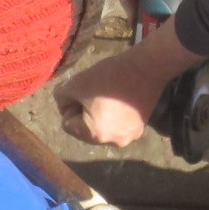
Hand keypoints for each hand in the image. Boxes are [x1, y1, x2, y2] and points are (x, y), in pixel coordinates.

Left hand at [55, 19, 203, 146]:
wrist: (148, 67)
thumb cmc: (110, 76)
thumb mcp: (76, 83)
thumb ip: (61, 97)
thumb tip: (63, 104)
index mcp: (96, 135)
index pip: (67, 124)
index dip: (73, 104)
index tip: (86, 90)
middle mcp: (114, 142)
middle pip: (85, 128)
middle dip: (86, 111)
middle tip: (98, 92)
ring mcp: (130, 136)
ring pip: (102, 126)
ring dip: (101, 113)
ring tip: (110, 94)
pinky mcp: (141, 127)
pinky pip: (117, 123)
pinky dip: (115, 114)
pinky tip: (122, 98)